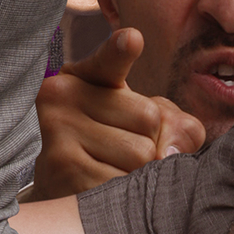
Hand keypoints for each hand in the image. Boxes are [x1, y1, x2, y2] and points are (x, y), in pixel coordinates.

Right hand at [26, 32, 207, 196]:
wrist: (59, 183)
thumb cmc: (109, 144)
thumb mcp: (146, 121)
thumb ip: (176, 125)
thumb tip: (169, 155)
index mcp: (84, 74)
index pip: (110, 62)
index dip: (121, 51)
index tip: (132, 40)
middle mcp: (62, 93)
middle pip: (149, 118)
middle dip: (151, 142)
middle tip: (117, 149)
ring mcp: (57, 129)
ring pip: (141, 155)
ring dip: (138, 170)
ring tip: (107, 168)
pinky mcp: (59, 166)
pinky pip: (121, 182)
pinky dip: (123, 193)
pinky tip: (99, 186)